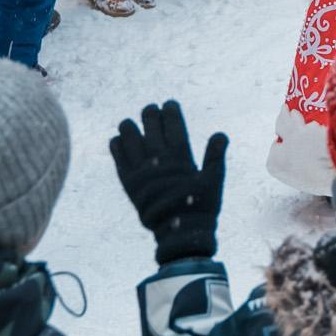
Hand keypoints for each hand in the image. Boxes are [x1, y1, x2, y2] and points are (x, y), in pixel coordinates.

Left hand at [109, 101, 227, 264]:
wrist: (179, 232)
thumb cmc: (201, 206)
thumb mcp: (214, 179)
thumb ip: (215, 155)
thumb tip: (220, 134)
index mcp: (181, 157)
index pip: (174, 126)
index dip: (171, 112)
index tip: (169, 103)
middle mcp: (159, 161)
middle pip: (151, 129)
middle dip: (150, 115)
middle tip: (150, 108)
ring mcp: (142, 172)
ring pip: (131, 141)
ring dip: (129, 129)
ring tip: (128, 122)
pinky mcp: (129, 184)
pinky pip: (119, 161)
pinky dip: (117, 148)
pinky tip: (115, 140)